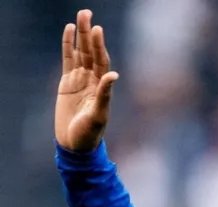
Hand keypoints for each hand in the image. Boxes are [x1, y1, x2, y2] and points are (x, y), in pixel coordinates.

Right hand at [54, 10, 118, 152]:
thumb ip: (105, 95)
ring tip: (79, 17)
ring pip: (79, 53)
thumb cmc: (90, 133)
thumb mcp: (99, 115)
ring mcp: (80, 80)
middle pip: (90, 52)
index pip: (101, 61)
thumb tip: (114, 75)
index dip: (99, 45)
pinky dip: (68, 46)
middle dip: (89, 34)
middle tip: (86, 13)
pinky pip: (68, 60)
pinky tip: (69, 32)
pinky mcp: (67, 83)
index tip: (98, 29)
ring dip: (80, 36)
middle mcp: (93, 80)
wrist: (76, 144)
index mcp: (102, 87)